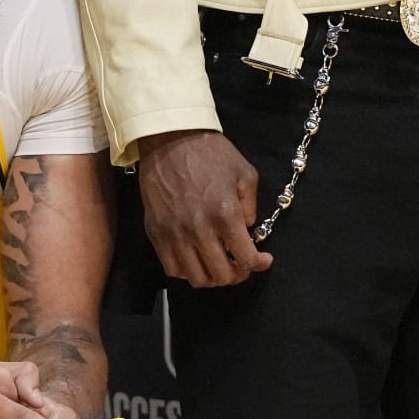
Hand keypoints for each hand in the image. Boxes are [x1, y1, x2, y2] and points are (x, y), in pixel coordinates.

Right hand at [136, 128, 271, 286]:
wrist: (168, 141)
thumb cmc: (210, 154)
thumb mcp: (245, 174)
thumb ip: (250, 207)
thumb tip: (245, 230)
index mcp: (225, 214)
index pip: (246, 259)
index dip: (259, 265)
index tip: (263, 259)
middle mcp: (198, 229)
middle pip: (221, 275)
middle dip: (237, 275)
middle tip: (241, 264)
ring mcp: (173, 233)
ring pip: (196, 277)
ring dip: (212, 277)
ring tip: (218, 265)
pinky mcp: (155, 233)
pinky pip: (171, 268)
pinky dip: (187, 271)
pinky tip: (195, 258)